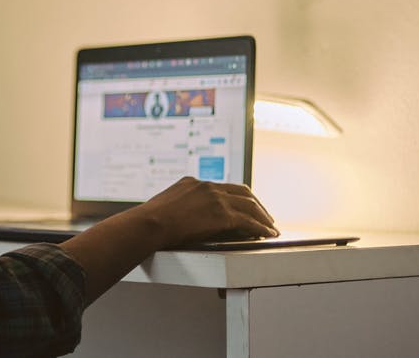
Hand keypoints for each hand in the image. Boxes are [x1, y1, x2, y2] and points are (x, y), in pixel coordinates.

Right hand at [129, 176, 277, 248]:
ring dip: (262, 217)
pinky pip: (249, 221)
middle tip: (264, 216)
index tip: (243, 205)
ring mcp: (216, 198)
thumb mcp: (164, 206)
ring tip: (269, 227)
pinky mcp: (222, 214)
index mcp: (193, 183)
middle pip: (241, 192)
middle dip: (256, 204)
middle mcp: (207, 186)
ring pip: (250, 205)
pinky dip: (261, 228)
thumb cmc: (150, 221)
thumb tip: (178, 219)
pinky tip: (266, 234)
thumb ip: (177, 208)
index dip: (237, 197)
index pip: (223, 187)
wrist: (149, 223)